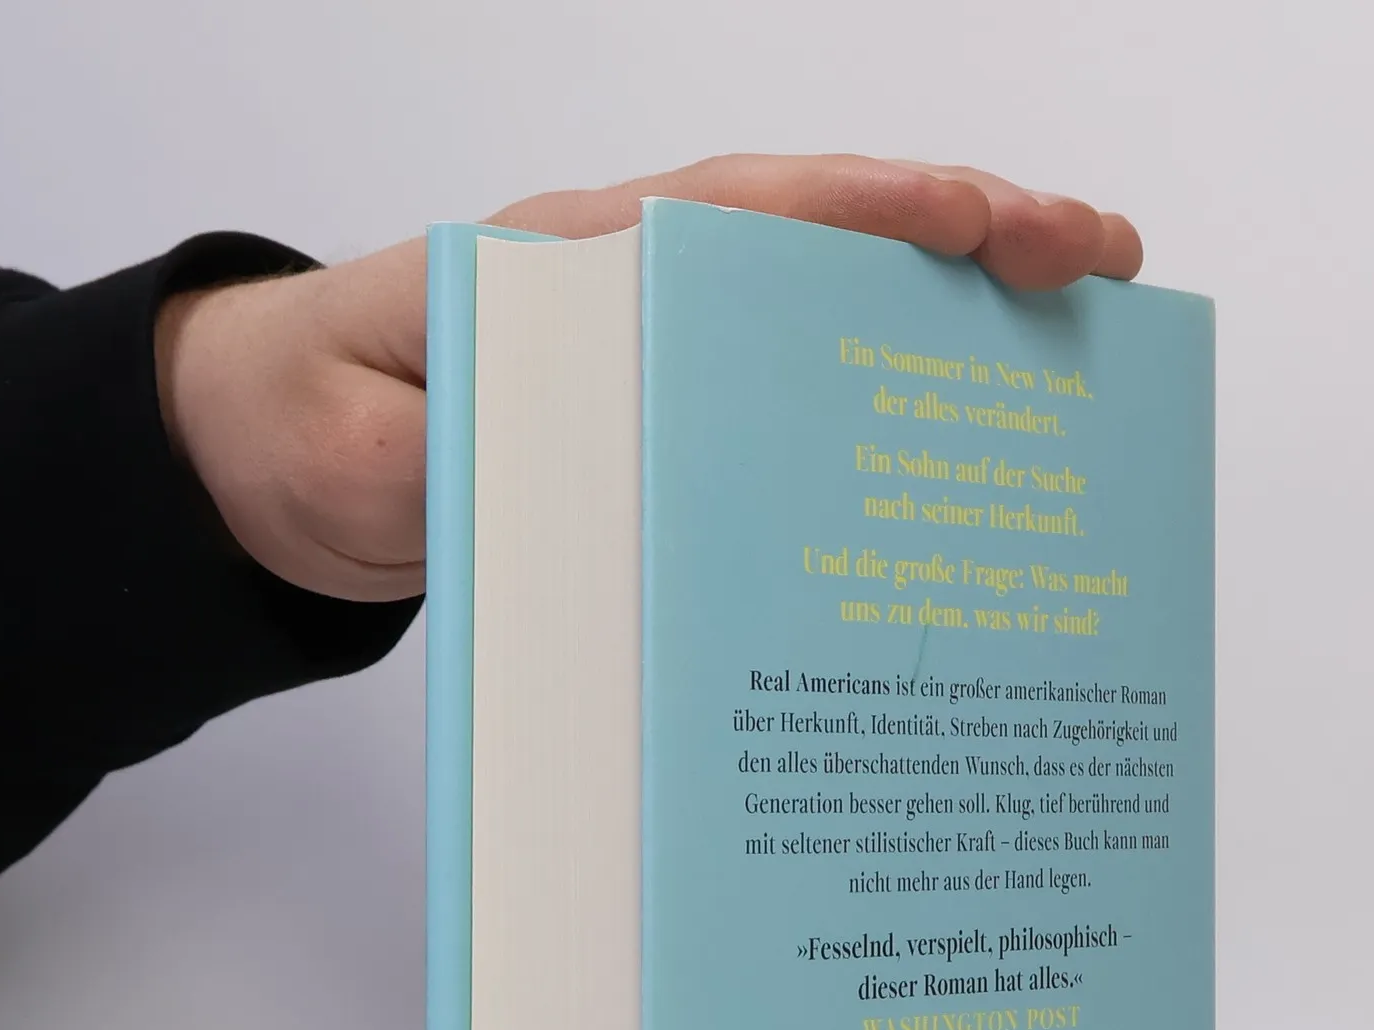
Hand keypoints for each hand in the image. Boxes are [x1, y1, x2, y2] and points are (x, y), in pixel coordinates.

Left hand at [156, 156, 1143, 602]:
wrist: (271, 464)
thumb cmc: (306, 426)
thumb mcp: (350, 451)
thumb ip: (439, 456)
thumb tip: (563, 475)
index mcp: (576, 263)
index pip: (747, 212)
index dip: (873, 210)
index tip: (985, 222)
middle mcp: (640, 288)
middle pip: (828, 244)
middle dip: (973, 243)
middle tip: (1102, 268)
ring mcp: (664, 353)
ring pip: (831, 315)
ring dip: (956, 322)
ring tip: (1087, 338)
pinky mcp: (668, 421)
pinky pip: (795, 398)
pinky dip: (888, 402)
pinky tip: (966, 441)